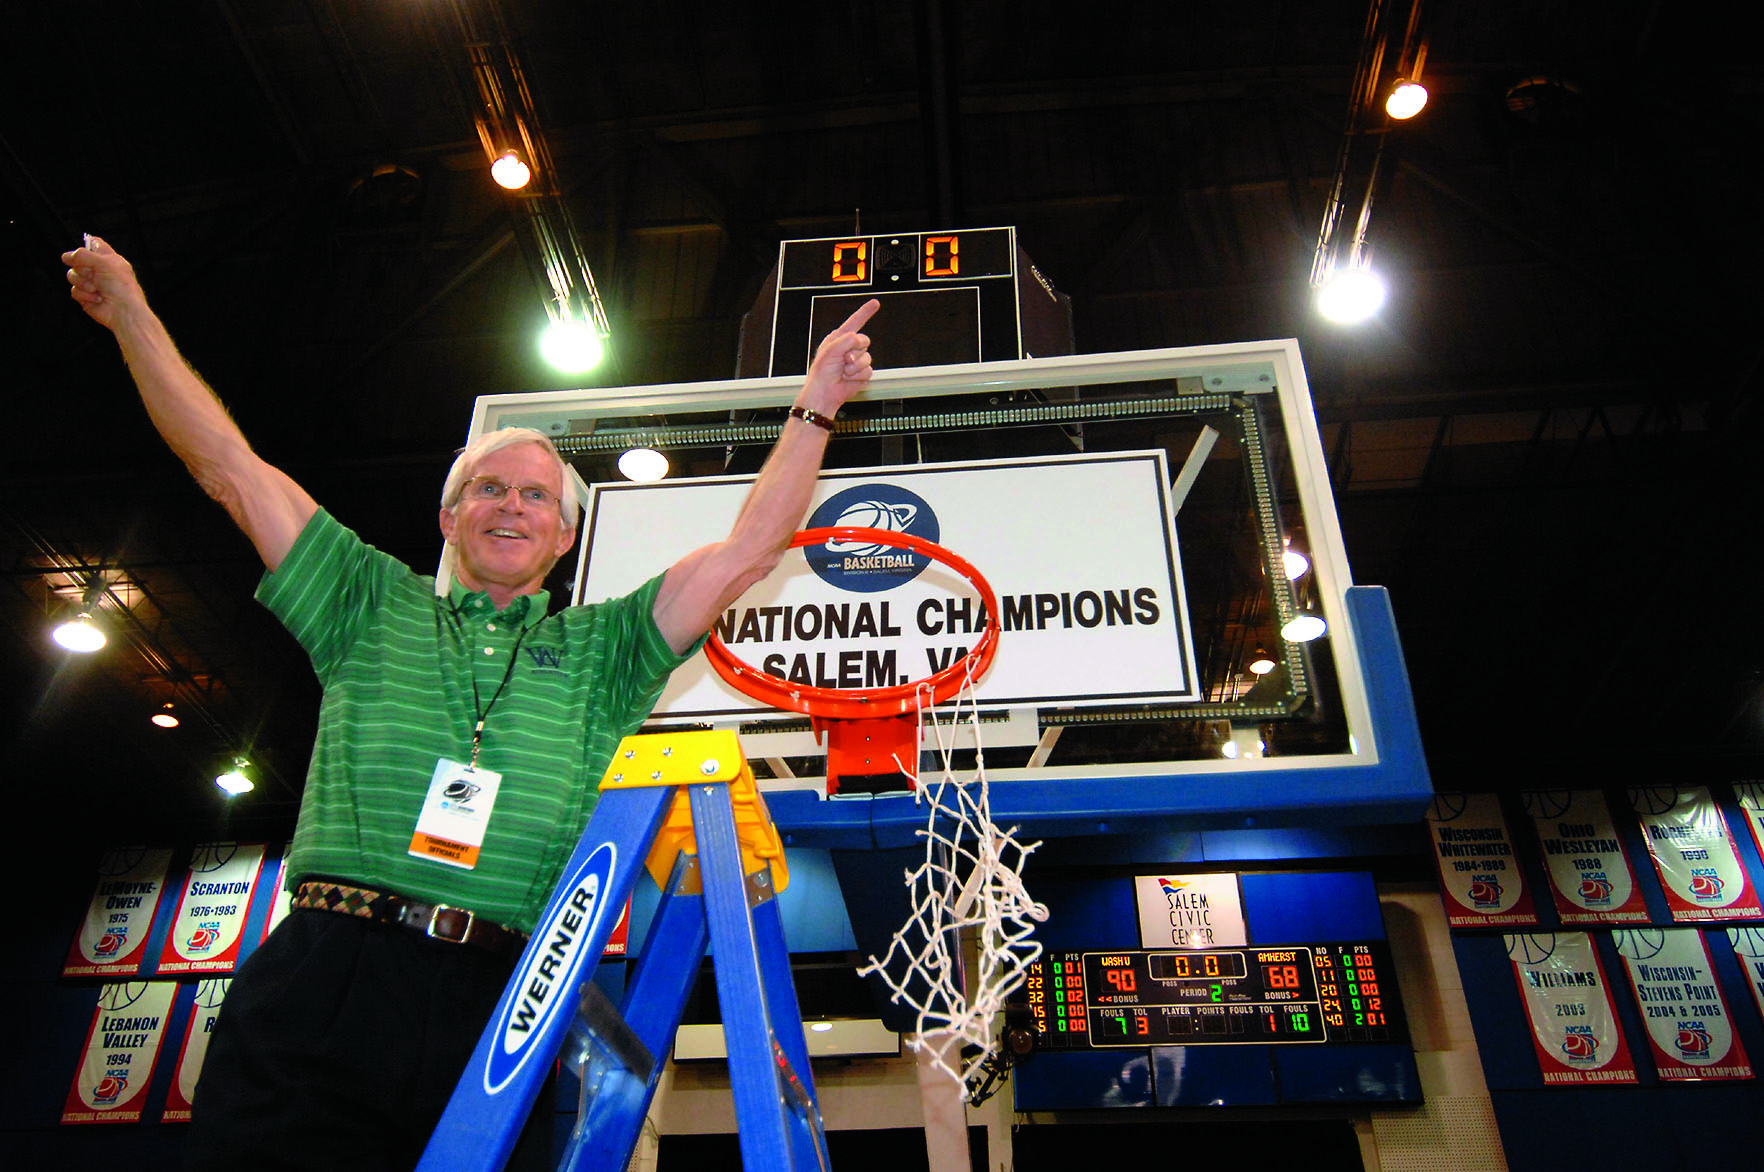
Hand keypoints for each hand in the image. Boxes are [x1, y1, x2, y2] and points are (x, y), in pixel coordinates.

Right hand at [60, 235, 143, 331]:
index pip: (94, 244)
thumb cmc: (121, 287)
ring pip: (72, 276)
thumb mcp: (104, 263)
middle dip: (83, 269)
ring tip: (97, 289)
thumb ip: (83, 255)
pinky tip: (97, 299)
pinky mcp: (86, 296)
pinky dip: (85, 295)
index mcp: (108, 259)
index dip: (85, 244)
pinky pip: (74, 291)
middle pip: (76, 261)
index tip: (81, 251)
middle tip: (94, 275)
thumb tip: (66, 256)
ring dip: (84, 283)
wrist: (123, 311)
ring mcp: (91, 283)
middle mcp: (99, 270)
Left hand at [798, 298, 878, 413]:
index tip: (875, 303)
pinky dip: (857, 376)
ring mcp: (857, 361)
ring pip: (868, 357)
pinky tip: (848, 378)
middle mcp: (849, 348)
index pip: (855, 322)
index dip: (865, 312)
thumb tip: (859, 339)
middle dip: (855, 351)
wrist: (825, 392)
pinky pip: (869, 370)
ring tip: (843, 371)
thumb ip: (846, 340)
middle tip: (843, 360)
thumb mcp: (831, 350)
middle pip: (864, 340)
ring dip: (855, 366)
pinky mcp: (862, 373)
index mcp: (840, 338)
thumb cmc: (822, 372)